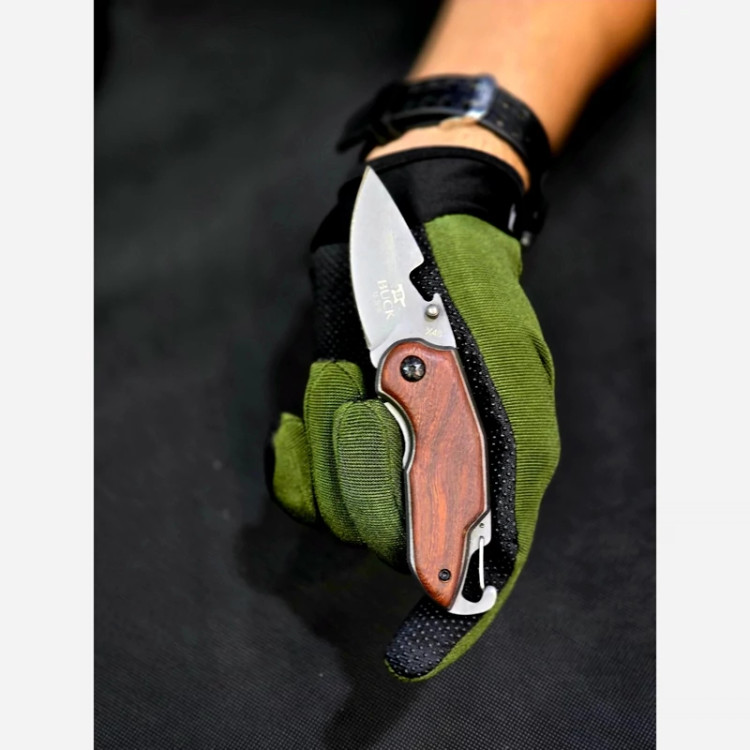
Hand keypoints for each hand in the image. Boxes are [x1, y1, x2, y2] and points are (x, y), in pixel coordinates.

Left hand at [268, 149, 559, 679]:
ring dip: (328, 447)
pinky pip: (310, 484)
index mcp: (508, 451)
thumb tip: (461, 514)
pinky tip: (294, 425)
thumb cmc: (456, 271)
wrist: (416, 223)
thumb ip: (479, 432)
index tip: (416, 652)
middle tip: (360, 396)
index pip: (487, 556)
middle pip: (399, 536)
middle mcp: (458, 465)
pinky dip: (293, 461)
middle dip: (361, 475)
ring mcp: (405, 453)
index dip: (452, 612)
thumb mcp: (483, 344)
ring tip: (338, 379)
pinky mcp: (359, 435)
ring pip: (349, 511)